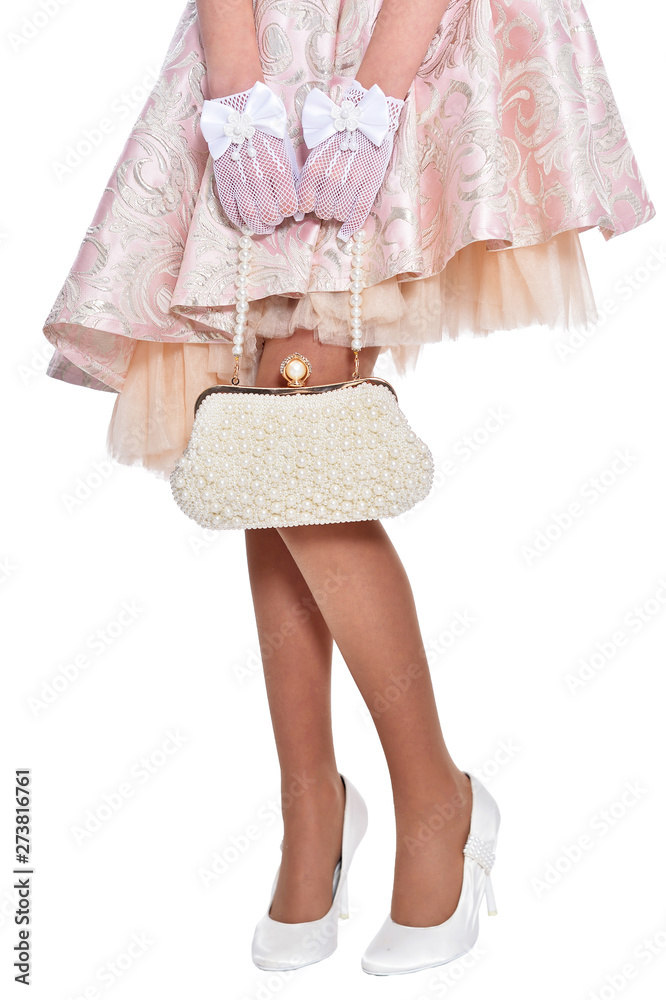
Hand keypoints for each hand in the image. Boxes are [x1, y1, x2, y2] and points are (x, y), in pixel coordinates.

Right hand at [200, 81, 302, 233]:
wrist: (240, 107)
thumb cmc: (267, 127)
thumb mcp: (287, 149)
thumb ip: (292, 177)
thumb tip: (300, 205)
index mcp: (279, 167)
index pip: (289, 205)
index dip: (291, 212)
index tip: (289, 209)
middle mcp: (259, 175)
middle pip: (270, 215)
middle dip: (275, 221)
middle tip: (276, 218)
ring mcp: (239, 178)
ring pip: (250, 216)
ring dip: (259, 226)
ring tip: (263, 225)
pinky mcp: (223, 177)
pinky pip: (229, 207)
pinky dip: (238, 219)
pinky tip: (245, 221)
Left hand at [296, 81, 403, 240]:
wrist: (365, 116)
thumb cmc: (336, 133)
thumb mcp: (313, 149)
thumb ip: (306, 174)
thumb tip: (299, 205)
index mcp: (313, 168)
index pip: (304, 204)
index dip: (307, 206)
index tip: (311, 202)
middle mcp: (331, 177)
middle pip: (322, 212)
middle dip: (323, 209)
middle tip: (329, 199)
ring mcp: (352, 182)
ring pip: (339, 215)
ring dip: (338, 213)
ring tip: (340, 202)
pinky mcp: (370, 184)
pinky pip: (358, 214)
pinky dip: (350, 226)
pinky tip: (345, 233)